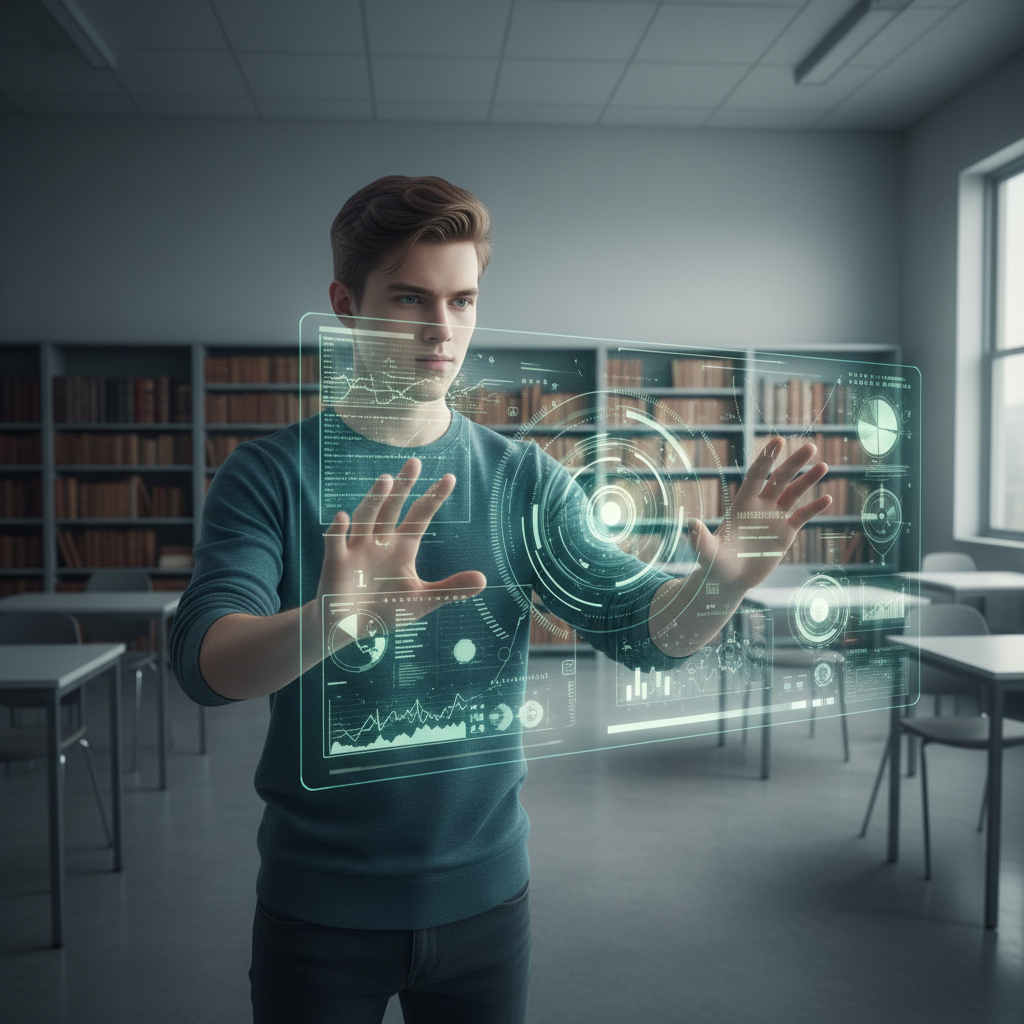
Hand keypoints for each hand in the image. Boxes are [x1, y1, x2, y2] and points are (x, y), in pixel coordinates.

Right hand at [312, 458, 486, 650]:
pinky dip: (338, 531)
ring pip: (366, 519)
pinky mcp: (336, 565)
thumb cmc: (385, 610)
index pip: (420, 516)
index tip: (450, 478)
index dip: (434, 498)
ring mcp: (356, 550)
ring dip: (375, 500)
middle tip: (415, 463)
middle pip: (392, 508)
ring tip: (386, 480)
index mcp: (401, 547)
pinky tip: (343, 516)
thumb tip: (484, 579)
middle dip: (403, 487)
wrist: (348, 628)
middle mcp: (379, 542)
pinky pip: (336, 544)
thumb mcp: (422, 601)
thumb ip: (451, 589)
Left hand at [687, 437, 831, 595]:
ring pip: (793, 494)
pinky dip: (814, 508)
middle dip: (794, 463)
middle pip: (780, 479)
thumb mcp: (708, 552)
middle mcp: (760, 507)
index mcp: (742, 505)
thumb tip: (690, 524)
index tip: (778, 440)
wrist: (729, 580)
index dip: (767, 458)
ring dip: (808, 481)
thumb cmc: (714, 564)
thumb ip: (701, 538)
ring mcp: (774, 519)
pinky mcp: (784, 534)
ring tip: (824, 466)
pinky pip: (801, 517)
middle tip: (811, 446)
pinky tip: (827, 498)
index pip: (756, 475)